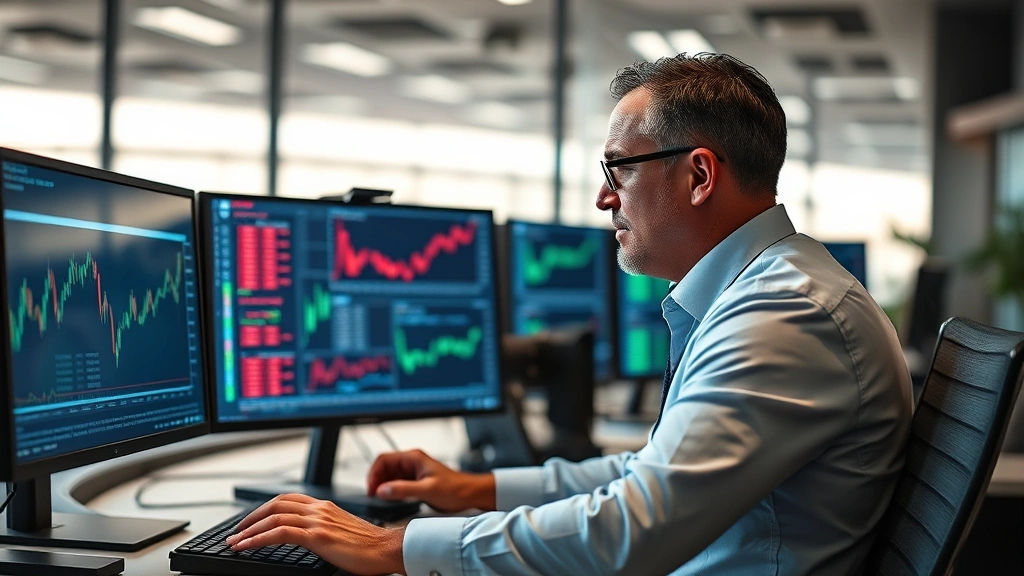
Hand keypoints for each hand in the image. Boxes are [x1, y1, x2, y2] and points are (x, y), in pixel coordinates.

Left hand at [226, 493, 405, 575]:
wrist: (388, 549)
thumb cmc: (370, 545)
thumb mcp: (343, 530)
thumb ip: (325, 528)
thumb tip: (308, 537)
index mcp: (325, 506)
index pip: (287, 499)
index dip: (264, 508)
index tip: (251, 521)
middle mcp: (319, 509)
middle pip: (275, 504)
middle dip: (251, 517)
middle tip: (236, 531)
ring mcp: (318, 521)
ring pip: (273, 517)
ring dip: (249, 530)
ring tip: (235, 541)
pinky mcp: (317, 536)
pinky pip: (279, 533)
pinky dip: (258, 539)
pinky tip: (247, 546)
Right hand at [367, 449, 495, 512]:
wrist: (471, 494)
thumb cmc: (455, 488)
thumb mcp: (427, 490)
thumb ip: (403, 489)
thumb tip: (382, 490)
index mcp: (413, 458)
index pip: (384, 459)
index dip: (374, 473)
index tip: (371, 488)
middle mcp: (413, 462)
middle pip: (385, 467)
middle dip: (377, 480)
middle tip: (374, 495)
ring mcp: (415, 472)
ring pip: (391, 475)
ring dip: (384, 485)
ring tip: (382, 498)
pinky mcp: (417, 481)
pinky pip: (398, 483)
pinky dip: (392, 490)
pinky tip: (393, 499)